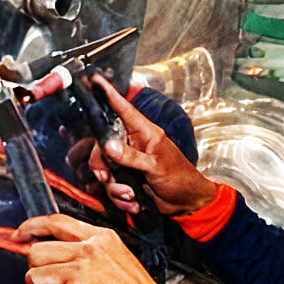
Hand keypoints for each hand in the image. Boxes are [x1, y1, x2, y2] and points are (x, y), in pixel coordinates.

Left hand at [13, 214, 168, 283]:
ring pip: (34, 277)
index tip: (20, 235)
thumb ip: (90, 255)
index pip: (57, 222)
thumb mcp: (119, 261)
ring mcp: (80, 271)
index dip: (32, 227)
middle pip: (36, 251)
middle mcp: (89, 250)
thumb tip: (58, 261)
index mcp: (101, 238)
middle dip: (37, 273)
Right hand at [89, 74, 216, 215]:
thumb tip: (109, 146)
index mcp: (144, 133)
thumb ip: (132, 157)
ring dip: (115, 188)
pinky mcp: (126, 180)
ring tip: (131, 195)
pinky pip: (111, 187)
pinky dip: (120, 198)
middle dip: (102, 166)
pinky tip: (134, 202)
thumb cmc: (180, 178)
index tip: (96, 80)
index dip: (110, 95)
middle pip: (102, 146)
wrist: (186, 203)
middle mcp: (133, 145)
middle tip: (107, 177)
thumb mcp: (157, 166)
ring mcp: (128, 163)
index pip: (124, 110)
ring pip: (105, 170)